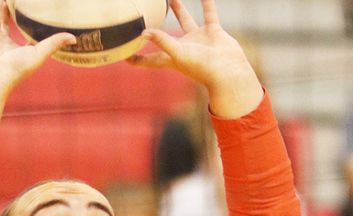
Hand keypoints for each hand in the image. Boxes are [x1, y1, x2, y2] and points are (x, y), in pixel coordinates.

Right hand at [0, 0, 75, 130]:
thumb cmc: (17, 70)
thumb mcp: (39, 54)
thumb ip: (54, 44)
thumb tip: (73, 38)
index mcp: (19, 45)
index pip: (25, 26)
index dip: (30, 15)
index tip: (36, 5)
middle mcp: (5, 38)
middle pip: (9, 15)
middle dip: (14, 4)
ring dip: (2, 0)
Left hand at [128, 0, 262, 117]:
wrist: (229, 72)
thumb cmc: (202, 68)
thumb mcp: (179, 54)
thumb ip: (162, 41)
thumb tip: (143, 33)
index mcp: (171, 58)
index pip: (149, 60)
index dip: (136, 59)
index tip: (123, 55)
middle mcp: (183, 48)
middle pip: (164, 36)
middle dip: (155, 29)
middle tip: (145, 17)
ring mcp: (198, 40)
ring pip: (185, 20)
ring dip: (179, 8)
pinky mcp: (213, 32)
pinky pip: (209, 13)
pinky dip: (207, 3)